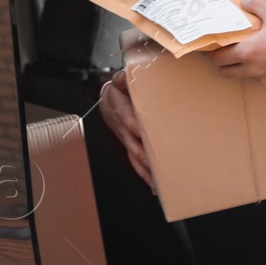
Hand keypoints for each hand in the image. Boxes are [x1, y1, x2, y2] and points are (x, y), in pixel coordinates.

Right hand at [99, 70, 155, 193]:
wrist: (108, 101)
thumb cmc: (118, 92)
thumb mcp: (119, 80)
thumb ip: (122, 79)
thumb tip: (123, 78)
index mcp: (121, 110)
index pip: (128, 119)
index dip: (135, 127)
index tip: (144, 132)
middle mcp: (123, 129)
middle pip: (133, 144)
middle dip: (144, 156)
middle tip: (157, 165)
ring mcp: (126, 140)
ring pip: (135, 157)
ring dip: (145, 171)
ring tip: (157, 183)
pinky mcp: (131, 146)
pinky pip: (136, 162)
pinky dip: (145, 175)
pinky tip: (155, 186)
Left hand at [209, 0, 265, 84]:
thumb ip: (256, 6)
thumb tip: (244, 3)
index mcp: (248, 52)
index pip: (219, 58)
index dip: (213, 52)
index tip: (213, 46)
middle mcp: (251, 68)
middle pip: (225, 71)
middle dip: (221, 62)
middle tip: (224, 50)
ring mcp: (262, 77)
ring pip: (240, 75)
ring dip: (237, 67)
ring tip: (243, 54)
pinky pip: (256, 77)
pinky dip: (254, 70)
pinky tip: (261, 59)